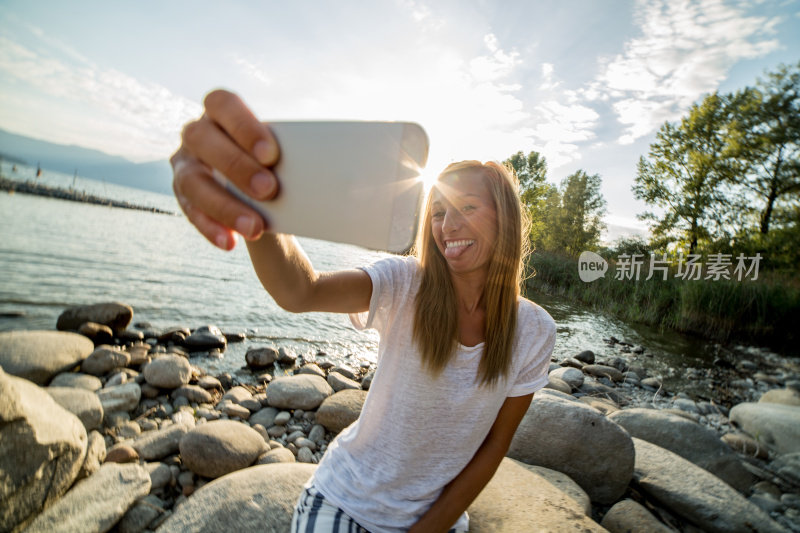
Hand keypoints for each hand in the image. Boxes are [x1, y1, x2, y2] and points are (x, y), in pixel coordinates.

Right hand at [171, 89, 279, 249]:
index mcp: (219, 111)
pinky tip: (230, 242)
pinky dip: (212, 227)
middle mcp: (196, 134)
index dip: (243, 126)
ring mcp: (185, 164)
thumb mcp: (281, 151)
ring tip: (254, 227)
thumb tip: (330, 171)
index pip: (222, 104)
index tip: (271, 154)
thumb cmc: (273, 160)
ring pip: (193, 181)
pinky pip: (191, 212)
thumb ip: (292, 152)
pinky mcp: (184, 195)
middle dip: (235, 165)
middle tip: (269, 190)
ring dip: (224, 205)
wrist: (261, 190)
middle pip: (202, 140)